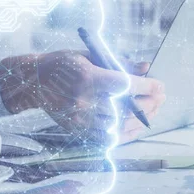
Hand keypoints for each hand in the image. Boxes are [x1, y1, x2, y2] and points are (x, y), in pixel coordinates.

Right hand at [0, 51, 165, 143]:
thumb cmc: (61, 64)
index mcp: (88, 78)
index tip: (160, 86)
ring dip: (141, 120)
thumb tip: (145, 68)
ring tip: (152, 112)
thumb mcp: (88, 55)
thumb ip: (118, 63)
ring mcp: (81, 118)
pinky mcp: (77, 129)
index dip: (147, 87)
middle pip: (127, 108)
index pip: (126, 85)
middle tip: (160, 98)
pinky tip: (136, 128)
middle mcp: (85, 100)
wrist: (32, 82)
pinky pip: (108, 137)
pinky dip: (126, 134)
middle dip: (149, 103)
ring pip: (120, 125)